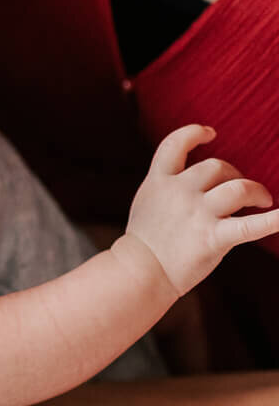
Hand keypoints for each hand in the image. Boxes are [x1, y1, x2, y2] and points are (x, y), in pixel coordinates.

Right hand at [126, 125, 278, 295]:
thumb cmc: (145, 241)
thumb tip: (200, 178)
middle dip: (234, 174)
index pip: (176, 144)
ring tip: (263, 200)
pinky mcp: (212, 238)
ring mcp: (196, 214)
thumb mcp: (148, 201)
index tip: (210, 133)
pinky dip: (273, 221)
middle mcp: (179, 192)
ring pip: (237, 188)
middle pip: (217, 167)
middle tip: (242, 192)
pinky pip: (249, 226)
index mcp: (160, 181)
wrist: (140, 272)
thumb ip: (168, 186)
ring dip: (255, 191)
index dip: (194, 133)